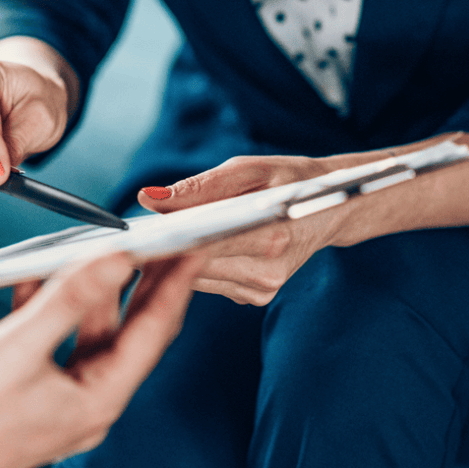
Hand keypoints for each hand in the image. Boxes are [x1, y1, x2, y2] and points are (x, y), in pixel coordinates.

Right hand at [0, 250, 201, 467]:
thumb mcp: (18, 346)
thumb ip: (70, 299)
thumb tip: (118, 260)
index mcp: (97, 400)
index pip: (153, 332)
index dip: (176, 285)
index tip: (194, 247)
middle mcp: (87, 403)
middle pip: (127, 333)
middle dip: (144, 285)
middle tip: (160, 242)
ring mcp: (59, 399)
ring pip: (88, 334)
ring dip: (91, 293)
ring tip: (99, 250)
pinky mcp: (30, 390)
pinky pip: (54, 342)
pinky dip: (53, 308)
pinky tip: (40, 278)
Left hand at [138, 154, 336, 305]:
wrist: (332, 206)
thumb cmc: (289, 180)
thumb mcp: (246, 170)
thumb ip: (197, 188)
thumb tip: (148, 199)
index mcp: (271, 236)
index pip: (201, 245)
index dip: (164, 241)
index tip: (136, 233)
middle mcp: (267, 271)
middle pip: (194, 267)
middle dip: (165, 250)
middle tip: (139, 233)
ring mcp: (262, 289)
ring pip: (196, 279)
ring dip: (176, 260)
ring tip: (163, 237)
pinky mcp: (256, 297)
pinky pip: (210, 283)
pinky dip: (195, 267)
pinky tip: (193, 249)